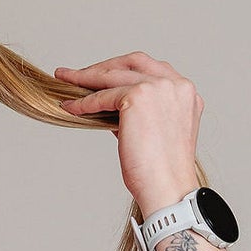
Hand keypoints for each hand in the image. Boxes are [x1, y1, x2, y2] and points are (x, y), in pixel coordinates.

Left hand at [51, 52, 203, 214]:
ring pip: (114, 74)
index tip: (104, 75)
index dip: (125, 69)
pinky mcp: (138, 96)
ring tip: (65, 79)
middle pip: (132, 62)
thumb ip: (139, 113)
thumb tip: (110, 106)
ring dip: (86, 76)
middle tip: (79, 73)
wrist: (166, 189)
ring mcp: (158, 87)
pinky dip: (84, 101)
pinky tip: (71, 106)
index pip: (151, 68)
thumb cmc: (161, 172)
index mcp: (185, 92)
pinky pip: (103, 95)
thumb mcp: (156, 132)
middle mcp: (175, 84)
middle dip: (104, 66)